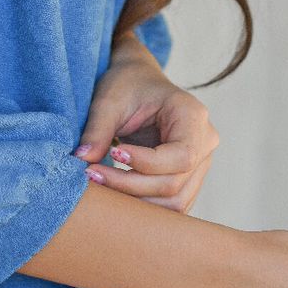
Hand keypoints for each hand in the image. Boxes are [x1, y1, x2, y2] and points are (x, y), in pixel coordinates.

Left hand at [73, 32, 219, 211]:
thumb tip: (82, 160)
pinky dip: (142, 204)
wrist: (137, 83)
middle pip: (174, 184)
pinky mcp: (187, 179)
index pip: (181, 156)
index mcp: (193, 116)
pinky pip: (170, 203)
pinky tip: (114, 190)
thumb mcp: (109, 100)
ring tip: (100, 183)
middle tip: (92, 174)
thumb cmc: (127, 85)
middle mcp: (205, 143)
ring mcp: (200, 164)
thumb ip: (97, 130)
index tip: (113, 153)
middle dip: (131, 186)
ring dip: (135, 201)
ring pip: (174, 201)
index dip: (146, 164)